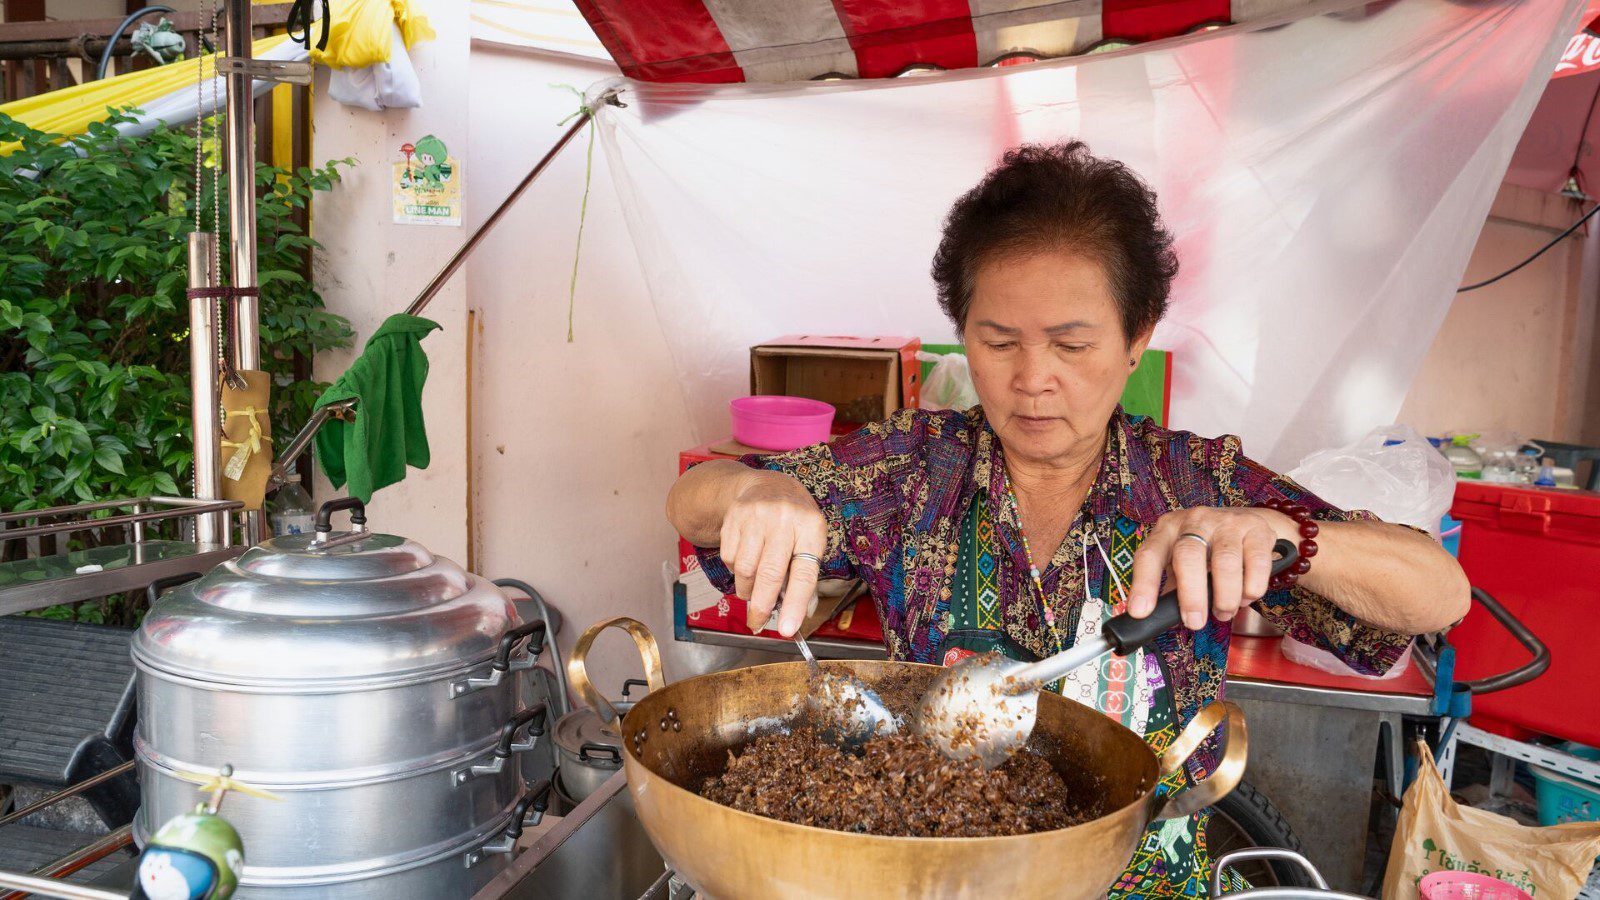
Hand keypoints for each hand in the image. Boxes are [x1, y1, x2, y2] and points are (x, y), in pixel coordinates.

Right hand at [719, 471, 828, 636]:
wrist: (766, 485)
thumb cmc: (794, 522)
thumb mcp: (810, 540)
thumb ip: (805, 576)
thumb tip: (796, 614)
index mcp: (811, 527)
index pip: (803, 572)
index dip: (795, 604)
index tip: (788, 630)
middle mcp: (784, 518)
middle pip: (769, 573)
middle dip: (762, 606)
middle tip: (758, 623)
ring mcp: (756, 515)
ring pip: (745, 569)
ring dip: (747, 589)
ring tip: (752, 589)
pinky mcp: (734, 516)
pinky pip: (729, 558)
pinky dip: (735, 571)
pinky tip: (745, 562)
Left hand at [1127, 506, 1296, 629]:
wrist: (1248, 520)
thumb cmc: (1208, 546)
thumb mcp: (1181, 560)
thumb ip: (1172, 587)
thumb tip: (1161, 619)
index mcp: (1168, 529)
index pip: (1149, 555)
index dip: (1143, 584)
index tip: (1140, 613)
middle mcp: (1195, 520)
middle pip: (1189, 555)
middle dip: (1191, 595)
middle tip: (1195, 622)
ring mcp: (1227, 522)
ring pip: (1225, 561)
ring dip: (1225, 596)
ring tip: (1224, 612)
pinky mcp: (1257, 529)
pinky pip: (1256, 562)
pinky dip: (1251, 587)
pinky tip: (1247, 596)